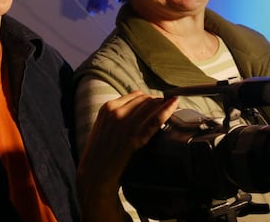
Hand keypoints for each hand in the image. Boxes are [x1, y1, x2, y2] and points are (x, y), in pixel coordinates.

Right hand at [76, 91, 177, 220]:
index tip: (157, 102)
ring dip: (164, 104)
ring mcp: (125, 124)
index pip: (136, 95)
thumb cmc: (99, 153)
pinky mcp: (134, 138)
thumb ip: (115, 115)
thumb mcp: (102, 127)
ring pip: (152, 106)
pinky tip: (175, 104)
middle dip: (158, 102)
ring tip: (172, 106)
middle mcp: (116, 112)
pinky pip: (155, 119)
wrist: (95, 174)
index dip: (149, 99)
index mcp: (108, 108)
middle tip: (167, 106)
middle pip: (146, 100)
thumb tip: (135, 106)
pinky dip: (167, 110)